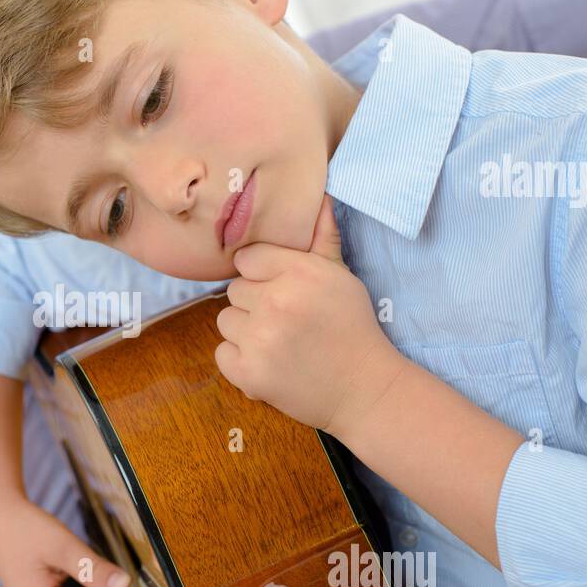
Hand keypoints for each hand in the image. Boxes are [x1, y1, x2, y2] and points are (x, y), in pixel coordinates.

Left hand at [214, 192, 403, 436]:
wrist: (364, 389)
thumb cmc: (352, 328)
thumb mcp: (342, 277)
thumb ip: (322, 238)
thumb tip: (318, 197)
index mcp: (300, 272)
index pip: (248, 258)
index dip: (262, 275)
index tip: (281, 292)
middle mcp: (277, 301)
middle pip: (235, 290)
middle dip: (255, 305)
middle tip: (286, 322)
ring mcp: (260, 338)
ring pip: (225, 320)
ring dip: (245, 332)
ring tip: (278, 343)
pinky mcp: (249, 372)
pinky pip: (222, 353)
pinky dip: (240, 361)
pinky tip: (269, 363)